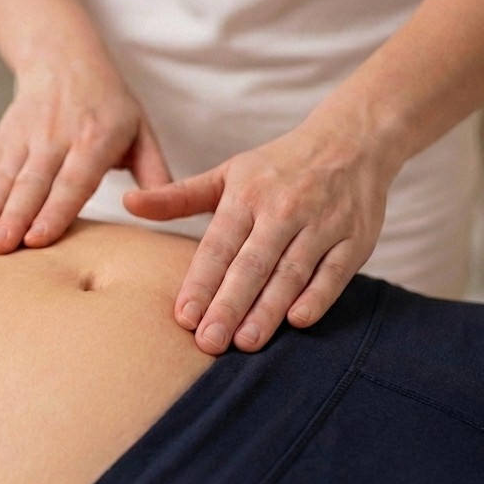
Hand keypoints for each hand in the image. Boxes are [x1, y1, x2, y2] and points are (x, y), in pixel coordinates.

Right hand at [0, 56, 171, 253]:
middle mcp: (56, 136)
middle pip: (32, 183)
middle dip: (13, 217)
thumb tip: (166, 211)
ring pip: (5, 176)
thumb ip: (155, 173)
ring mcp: (26, 136)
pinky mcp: (4, 137)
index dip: (54, 210)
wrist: (64, 58)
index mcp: (95, 139)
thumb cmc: (110, 106)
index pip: (73, 181)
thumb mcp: (142, 132)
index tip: (37, 239)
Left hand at [124, 125, 394, 354]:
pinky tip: (298, 321)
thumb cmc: (278, 167)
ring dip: (268, 308)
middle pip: (252, 264)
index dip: (201, 281)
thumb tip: (128, 203)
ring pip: (291, 271)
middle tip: (209, 342)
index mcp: (247, 195)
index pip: (219, 245)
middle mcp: (283, 209)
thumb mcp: (227, 175)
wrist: (352, 140)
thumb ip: (178, 197)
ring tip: (246, 343)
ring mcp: (322, 223)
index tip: (184, 316)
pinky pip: (335, 271)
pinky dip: (318, 295)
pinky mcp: (355, 238)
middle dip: (230, 305)